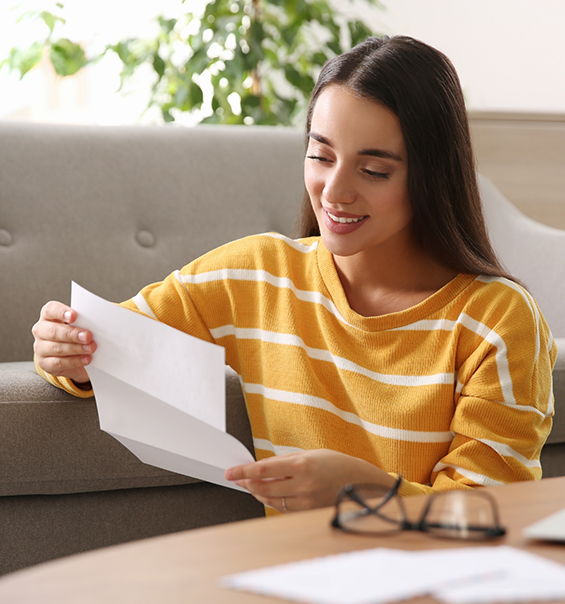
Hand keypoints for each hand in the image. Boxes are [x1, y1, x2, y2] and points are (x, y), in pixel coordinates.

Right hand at [32, 301, 95, 383]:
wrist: (74, 356)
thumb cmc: (77, 335)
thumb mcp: (80, 325)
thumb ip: (84, 322)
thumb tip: (97, 323)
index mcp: (49, 316)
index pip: (51, 310)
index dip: (61, 312)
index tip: (74, 316)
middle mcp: (41, 330)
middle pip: (53, 331)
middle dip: (72, 334)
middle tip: (88, 336)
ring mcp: (40, 347)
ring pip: (56, 348)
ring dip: (76, 349)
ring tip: (90, 349)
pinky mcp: (44, 363)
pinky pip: (59, 362)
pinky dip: (74, 361)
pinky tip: (85, 359)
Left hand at [225, 449, 394, 512]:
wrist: (359, 481)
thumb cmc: (335, 463)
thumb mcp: (309, 454)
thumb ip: (285, 461)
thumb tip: (262, 467)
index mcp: (301, 465)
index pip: (263, 470)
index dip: (243, 472)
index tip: (231, 472)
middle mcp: (302, 485)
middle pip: (263, 488)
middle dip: (247, 484)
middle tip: (238, 479)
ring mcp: (306, 501)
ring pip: (271, 500)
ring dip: (258, 493)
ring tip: (251, 486)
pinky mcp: (308, 512)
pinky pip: (283, 508)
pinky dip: (273, 501)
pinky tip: (269, 493)